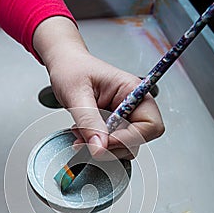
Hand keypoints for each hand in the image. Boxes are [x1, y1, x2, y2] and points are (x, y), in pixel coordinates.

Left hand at [33, 17, 163, 159]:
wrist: (64, 65)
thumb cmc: (72, 69)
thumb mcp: (76, 94)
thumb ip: (89, 122)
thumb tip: (99, 147)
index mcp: (132, 91)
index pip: (150, 125)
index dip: (129, 139)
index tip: (104, 142)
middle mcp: (133, 105)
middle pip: (138, 140)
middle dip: (111, 146)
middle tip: (87, 140)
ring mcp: (124, 117)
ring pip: (124, 147)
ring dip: (102, 148)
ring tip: (81, 135)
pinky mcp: (113, 126)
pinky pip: (112, 145)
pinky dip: (96, 146)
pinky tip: (83, 135)